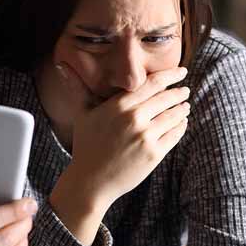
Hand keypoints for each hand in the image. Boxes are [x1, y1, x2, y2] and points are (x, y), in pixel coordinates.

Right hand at [50, 64, 189, 241]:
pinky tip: (181, 123)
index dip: (170, 75)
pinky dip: (181, 127)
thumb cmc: (86, 145)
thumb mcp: (82, 114)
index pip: (152, 83)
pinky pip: (174, 135)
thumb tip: (61, 64)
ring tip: (185, 106)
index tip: (181, 72)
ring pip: (173, 116)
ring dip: (182, 109)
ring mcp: (145, 137)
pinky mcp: (154, 154)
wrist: (91, 181)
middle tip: (185, 90)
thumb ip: (77, 87)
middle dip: (179, 92)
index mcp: (119, 105)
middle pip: (166, 98)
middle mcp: (134, 118)